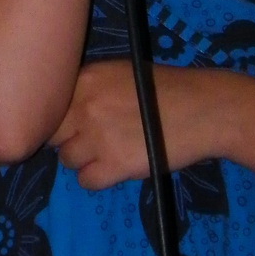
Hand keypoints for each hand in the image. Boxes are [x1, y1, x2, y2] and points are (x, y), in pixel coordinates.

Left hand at [50, 62, 224, 189]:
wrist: (205, 109)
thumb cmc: (168, 89)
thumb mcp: (121, 73)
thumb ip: (90, 88)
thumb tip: (63, 109)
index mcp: (87, 78)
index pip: (49, 104)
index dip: (59, 118)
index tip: (71, 124)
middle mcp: (86, 105)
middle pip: (53, 134)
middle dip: (68, 139)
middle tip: (89, 140)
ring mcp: (98, 136)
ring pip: (67, 160)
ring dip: (84, 160)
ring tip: (109, 152)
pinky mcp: (114, 164)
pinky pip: (85, 181)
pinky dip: (98, 178)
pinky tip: (116, 167)